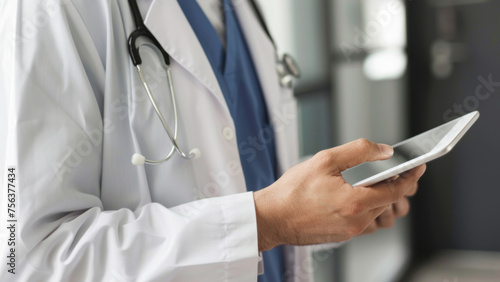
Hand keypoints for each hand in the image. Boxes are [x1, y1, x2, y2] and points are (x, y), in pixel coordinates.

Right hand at [254, 139, 425, 250]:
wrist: (272, 217)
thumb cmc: (292, 191)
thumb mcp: (325, 160)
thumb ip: (358, 151)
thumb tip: (383, 151)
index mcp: (355, 202)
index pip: (396, 190)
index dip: (410, 176)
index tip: (418, 166)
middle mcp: (356, 221)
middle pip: (389, 202)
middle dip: (394, 185)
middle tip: (392, 170)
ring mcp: (350, 231)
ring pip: (378, 213)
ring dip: (380, 197)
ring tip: (369, 183)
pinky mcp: (343, 236)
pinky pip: (365, 221)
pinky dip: (366, 207)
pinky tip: (352, 196)